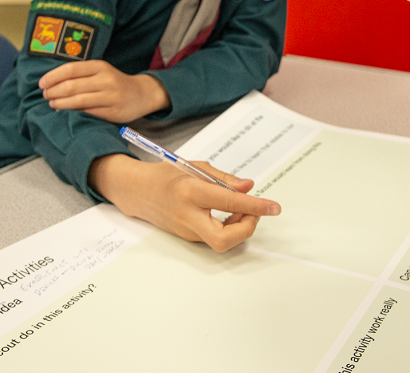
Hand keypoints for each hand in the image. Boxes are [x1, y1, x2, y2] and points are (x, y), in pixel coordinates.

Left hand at [39, 60, 169, 122]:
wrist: (142, 94)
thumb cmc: (115, 82)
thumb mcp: (101, 71)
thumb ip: (81, 75)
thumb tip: (52, 83)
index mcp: (100, 66)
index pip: (70, 69)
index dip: (52, 77)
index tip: (41, 84)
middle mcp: (106, 80)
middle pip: (71, 86)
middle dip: (53, 92)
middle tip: (45, 96)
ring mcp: (110, 97)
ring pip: (78, 101)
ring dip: (60, 104)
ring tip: (52, 104)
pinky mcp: (113, 112)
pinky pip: (88, 113)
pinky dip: (73, 113)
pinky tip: (66, 112)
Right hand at [89, 154, 281, 251]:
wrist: (137, 191)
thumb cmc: (165, 175)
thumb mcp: (196, 167)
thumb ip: (224, 179)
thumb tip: (249, 188)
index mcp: (190, 191)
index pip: (229, 201)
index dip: (255, 206)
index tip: (273, 207)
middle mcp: (187, 215)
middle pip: (223, 238)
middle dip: (246, 228)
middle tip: (255, 212)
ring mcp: (186, 230)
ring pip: (221, 241)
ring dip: (239, 227)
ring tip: (241, 208)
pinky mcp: (188, 237)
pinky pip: (215, 238)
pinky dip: (228, 228)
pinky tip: (229, 213)